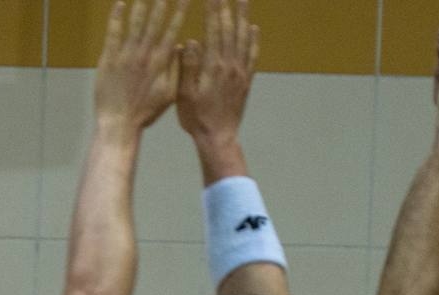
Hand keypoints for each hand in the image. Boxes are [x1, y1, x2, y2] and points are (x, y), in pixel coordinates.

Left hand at [93, 0, 189, 131]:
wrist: (119, 123)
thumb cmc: (145, 112)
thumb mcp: (170, 94)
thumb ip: (177, 69)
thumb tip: (181, 46)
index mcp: (161, 62)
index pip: (172, 29)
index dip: (179, 11)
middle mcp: (144, 54)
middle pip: (155, 22)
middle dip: (162, 2)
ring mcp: (125, 55)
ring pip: (135, 24)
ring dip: (141, 5)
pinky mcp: (108, 59)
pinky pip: (113, 34)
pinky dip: (116, 18)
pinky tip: (119, 4)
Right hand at [175, 0, 256, 144]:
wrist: (218, 137)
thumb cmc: (196, 118)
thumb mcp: (184, 94)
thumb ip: (188, 67)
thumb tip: (191, 41)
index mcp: (213, 66)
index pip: (213, 31)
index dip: (212, 10)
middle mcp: (230, 64)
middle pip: (229, 29)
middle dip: (227, 8)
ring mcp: (240, 71)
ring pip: (243, 38)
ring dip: (243, 17)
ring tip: (244, 0)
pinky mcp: (246, 80)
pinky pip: (252, 55)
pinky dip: (253, 40)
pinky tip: (254, 28)